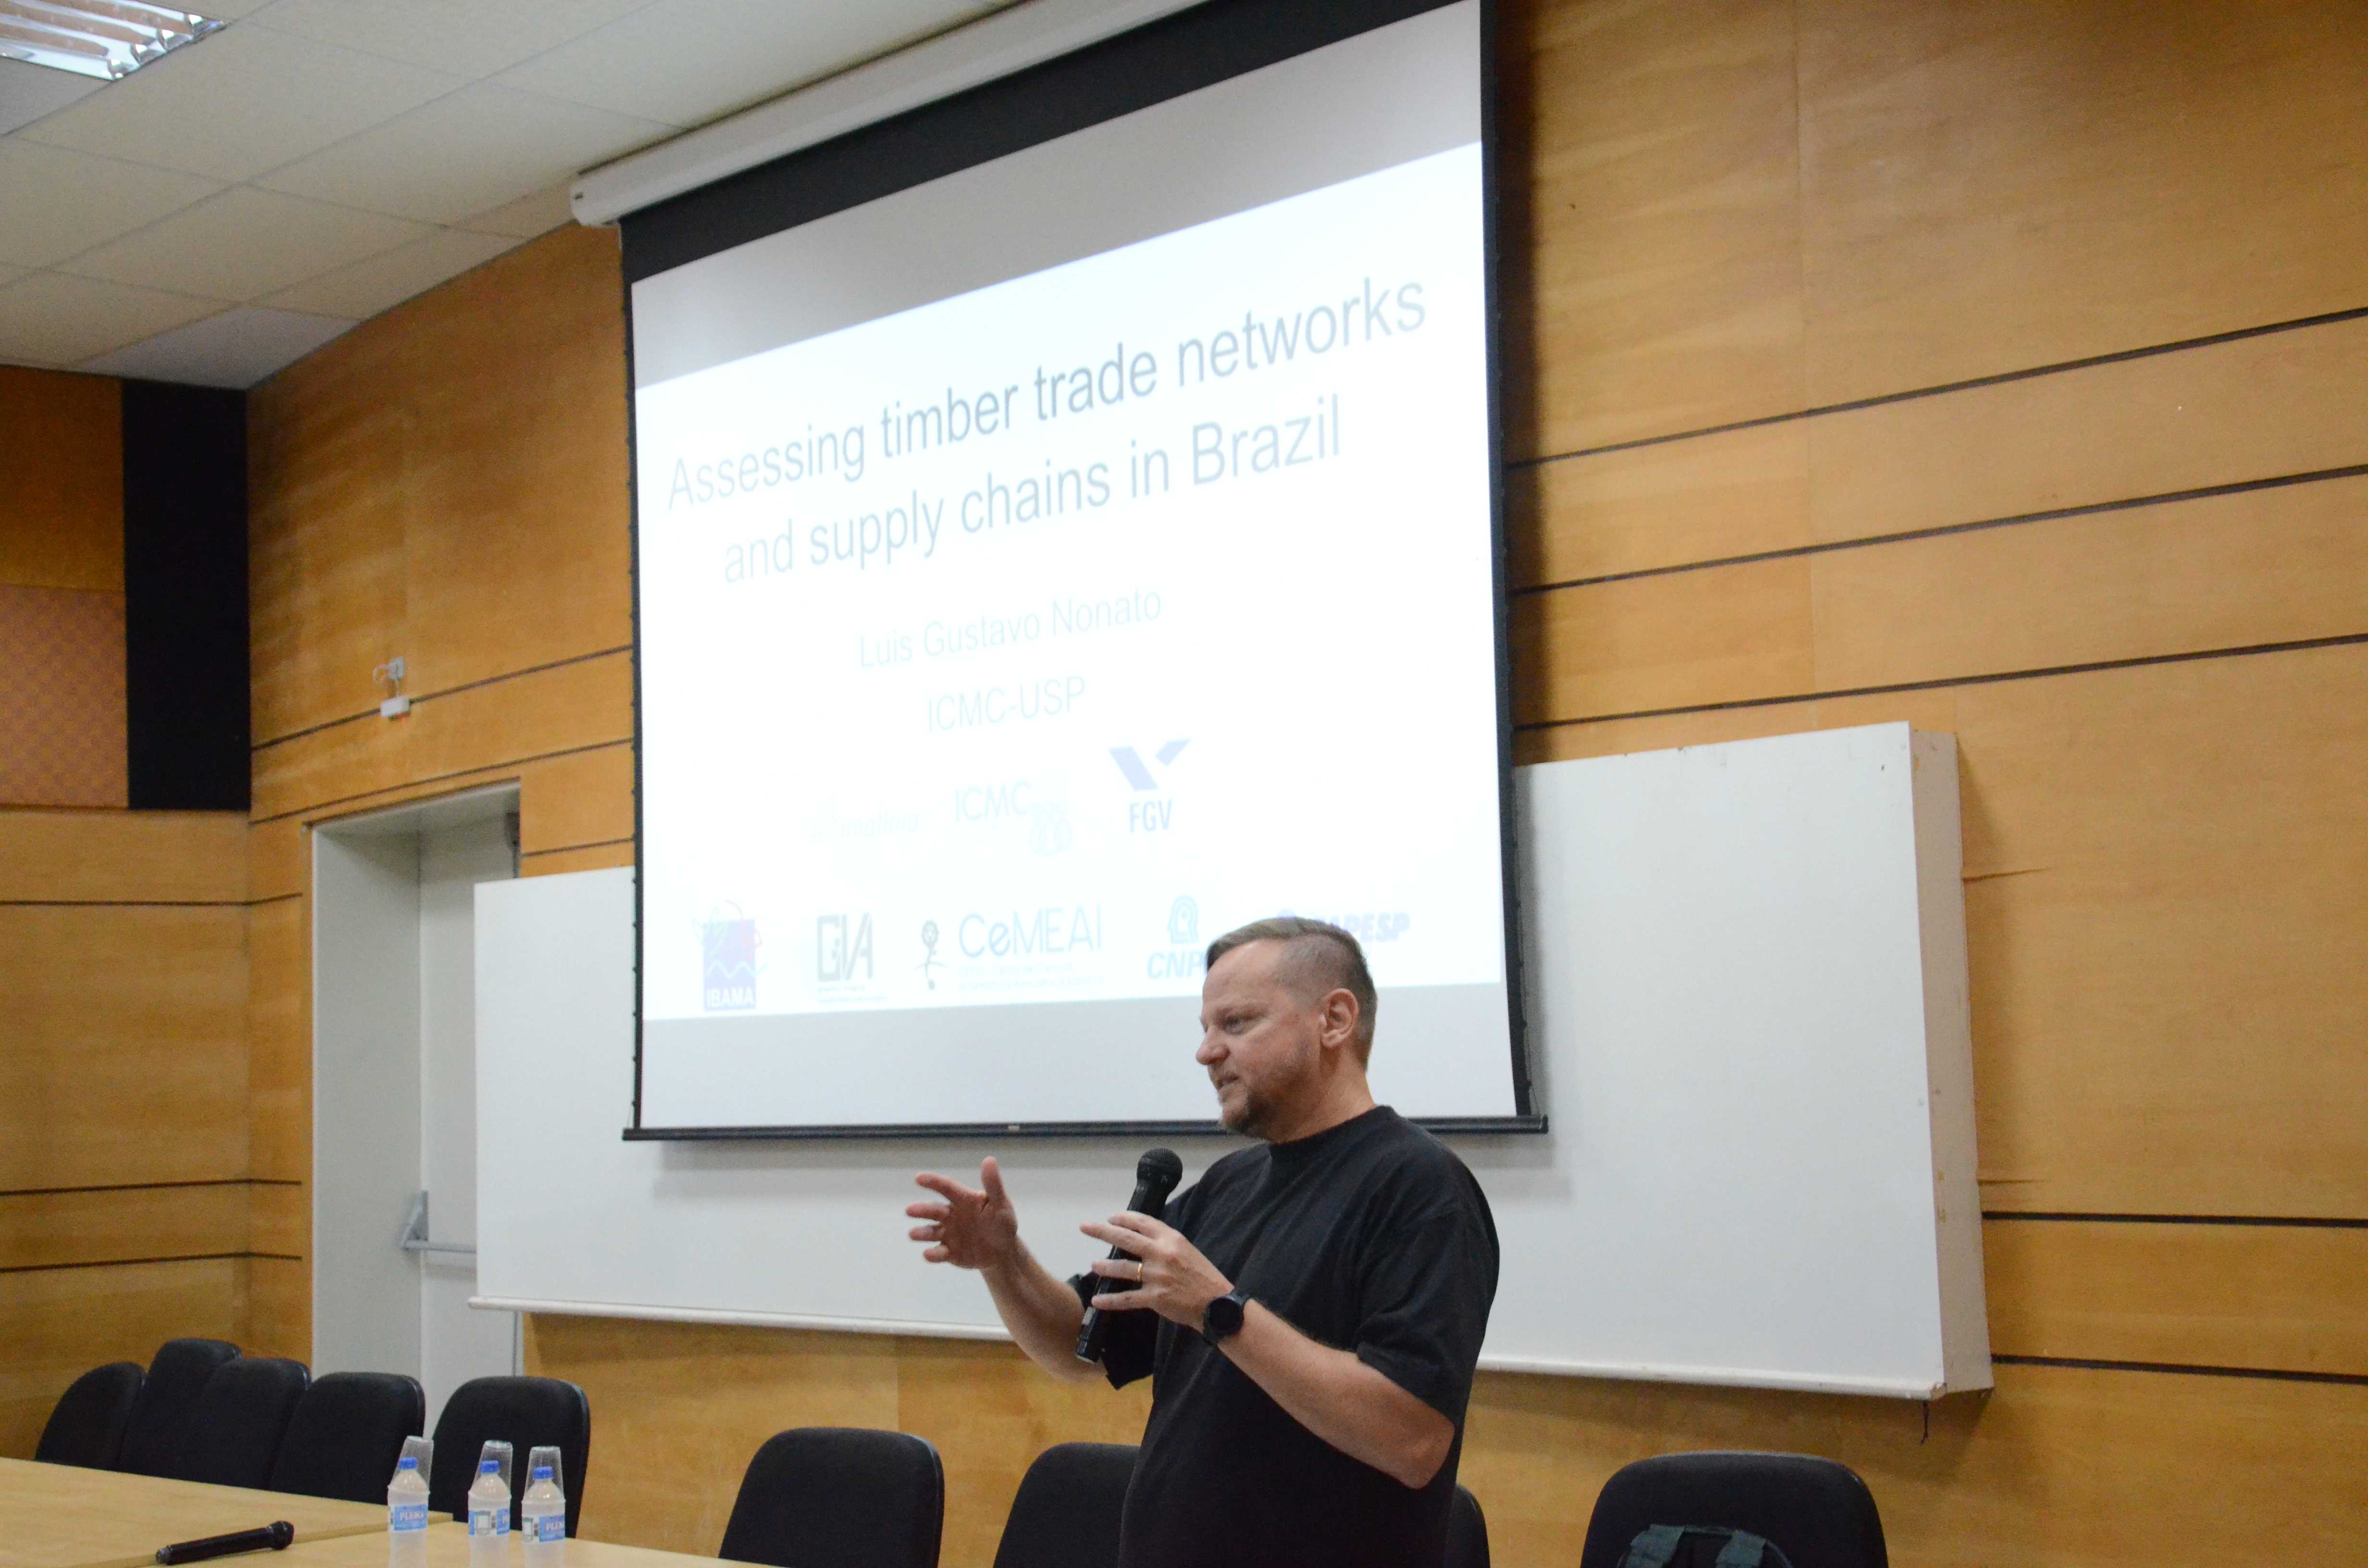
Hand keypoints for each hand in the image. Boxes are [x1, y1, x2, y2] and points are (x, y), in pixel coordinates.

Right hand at [908, 1158, 1019, 1270]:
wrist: (1003, 1252)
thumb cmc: (1001, 1222)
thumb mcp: (1001, 1204)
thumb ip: (993, 1185)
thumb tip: (989, 1159)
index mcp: (963, 1200)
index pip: (947, 1188)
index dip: (933, 1182)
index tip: (918, 1178)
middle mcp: (951, 1215)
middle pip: (934, 1210)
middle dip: (921, 1210)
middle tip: (909, 1210)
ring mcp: (948, 1234)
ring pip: (931, 1232)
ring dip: (921, 1232)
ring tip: (912, 1233)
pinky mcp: (949, 1253)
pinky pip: (939, 1253)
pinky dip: (932, 1254)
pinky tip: (928, 1254)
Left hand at [1080, 1212, 1231, 1329]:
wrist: (1216, 1304)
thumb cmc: (1203, 1276)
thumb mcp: (1187, 1250)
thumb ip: (1166, 1244)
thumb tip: (1143, 1239)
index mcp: (1172, 1239)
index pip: (1142, 1222)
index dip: (1124, 1218)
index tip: (1111, 1218)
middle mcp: (1162, 1254)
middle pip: (1126, 1239)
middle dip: (1102, 1231)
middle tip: (1085, 1227)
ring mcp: (1157, 1276)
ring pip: (1123, 1268)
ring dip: (1105, 1266)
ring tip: (1093, 1265)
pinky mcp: (1154, 1298)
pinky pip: (1127, 1298)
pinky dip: (1110, 1300)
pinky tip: (1097, 1300)